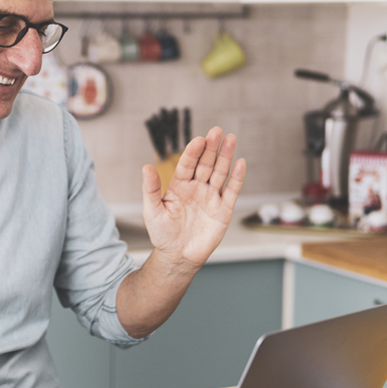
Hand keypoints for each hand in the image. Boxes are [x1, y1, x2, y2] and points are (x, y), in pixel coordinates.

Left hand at [142, 127, 245, 272]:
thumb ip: (150, 189)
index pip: (187, 164)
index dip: (193, 152)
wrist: (177, 256)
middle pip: (206, 164)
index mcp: (179, 185)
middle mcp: (197, 188)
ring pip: (220, 173)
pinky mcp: (223, 210)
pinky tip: (240, 163)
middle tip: (216, 131)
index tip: (198, 140)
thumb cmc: (162, 234)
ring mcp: (211, 197)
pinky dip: (237, 178)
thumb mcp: (152, 210)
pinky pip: (231, 191)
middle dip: (211, 148)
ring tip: (230, 139)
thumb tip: (146, 167)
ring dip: (226, 157)